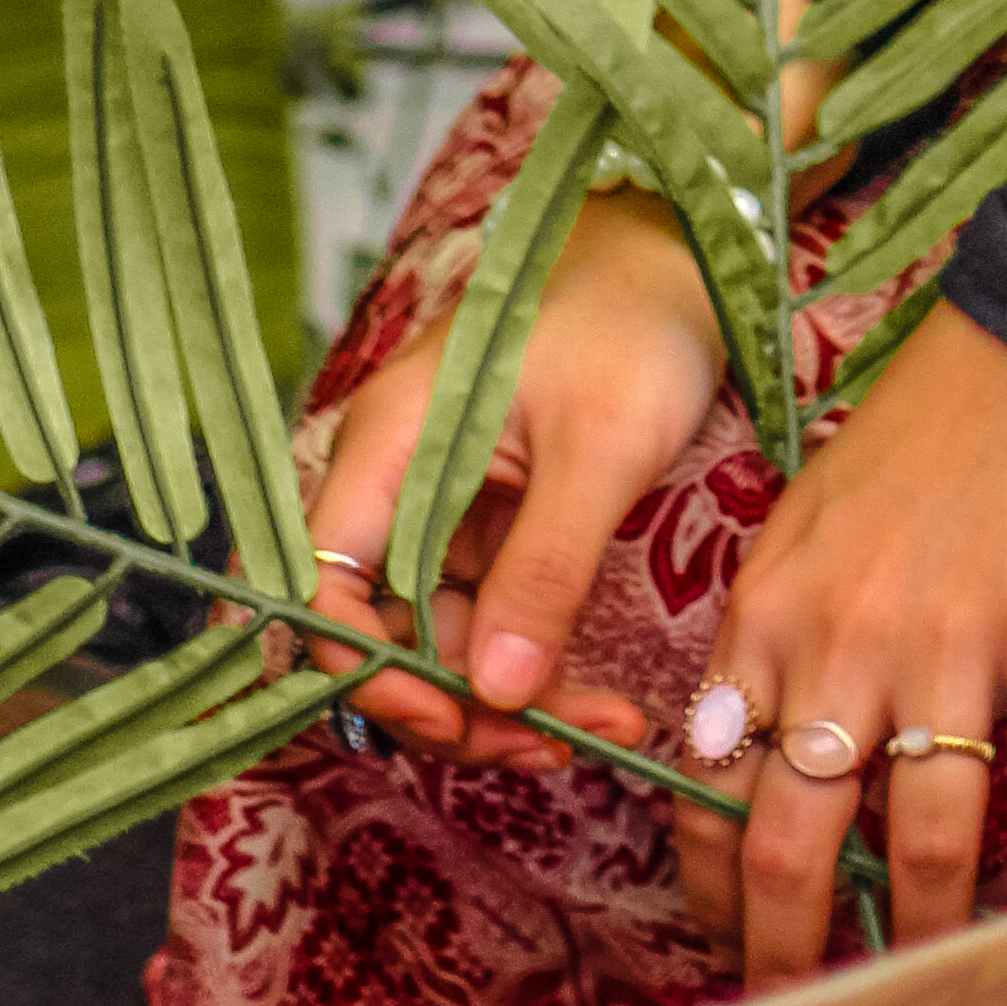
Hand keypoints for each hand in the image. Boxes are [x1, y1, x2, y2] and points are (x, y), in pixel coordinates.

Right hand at [304, 187, 725, 767]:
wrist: (683, 256)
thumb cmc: (634, 322)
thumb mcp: (601, 447)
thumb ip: (545, 568)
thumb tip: (494, 693)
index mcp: (391, 442)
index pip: (323, 584)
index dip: (367, 669)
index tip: (453, 716)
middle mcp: (396, 478)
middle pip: (381, 631)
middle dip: (455, 704)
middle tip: (547, 750)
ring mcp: (442, 504)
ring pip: (440, 639)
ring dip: (505, 700)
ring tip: (596, 733)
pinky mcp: (491, 520)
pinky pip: (490, 617)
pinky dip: (535, 666)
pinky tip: (596, 703)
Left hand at [674, 300, 1006, 987]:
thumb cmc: (934, 412)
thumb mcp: (818, 509)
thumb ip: (787, 625)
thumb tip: (767, 746)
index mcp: (772, 603)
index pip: (712, 779)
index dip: (714, 884)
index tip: (728, 942)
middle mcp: (843, 637)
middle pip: (795, 840)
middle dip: (787, 952)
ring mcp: (949, 641)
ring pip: (920, 838)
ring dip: (921, 934)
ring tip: (923, 994)